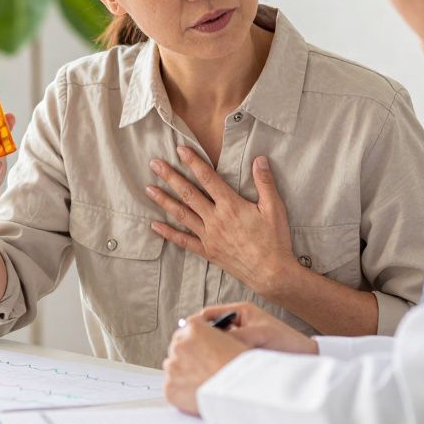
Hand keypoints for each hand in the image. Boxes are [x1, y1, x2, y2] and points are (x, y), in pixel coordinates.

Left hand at [146, 149, 294, 295]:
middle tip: (154, 164)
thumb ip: (265, 183)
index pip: (208, 178)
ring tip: (149, 189)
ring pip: (181, 214)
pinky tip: (155, 226)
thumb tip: (260, 159)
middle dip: (170, 177)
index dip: (193, 162)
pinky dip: (168, 233)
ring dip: (164, 201)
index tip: (180, 150)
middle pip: (188, 193)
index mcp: (231, 206)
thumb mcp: (275, 208)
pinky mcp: (208, 251)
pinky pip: (184, 241)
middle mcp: (215, 219)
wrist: (271, 273)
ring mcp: (209, 236)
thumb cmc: (275, 240)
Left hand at [163, 311, 249, 415]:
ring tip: (202, 382)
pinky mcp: (169, 387)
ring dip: (183, 373)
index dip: (195, 340)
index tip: (199, 347)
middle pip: (178, 347)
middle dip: (188, 356)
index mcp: (194, 328)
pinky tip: (197, 394)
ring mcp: (172, 366)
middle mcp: (179, 344)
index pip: (187, 328)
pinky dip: (182, 391)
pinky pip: (172, 387)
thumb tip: (208, 342)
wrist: (241, 392)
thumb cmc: (242, 368)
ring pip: (173, 367)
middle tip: (203, 368)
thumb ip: (214, 336)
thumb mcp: (233, 339)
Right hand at [193, 302, 319, 354]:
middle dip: (200, 340)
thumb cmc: (288, 342)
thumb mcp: (261, 335)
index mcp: (240, 312)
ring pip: (215, 344)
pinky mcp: (242, 353)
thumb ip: (238, 336)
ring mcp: (239, 338)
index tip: (186, 335)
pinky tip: (217, 370)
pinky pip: (223, 355)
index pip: (208, 314)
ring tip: (205, 362)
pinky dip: (218, 361)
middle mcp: (238, 324)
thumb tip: (215, 343)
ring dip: (210, 352)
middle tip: (192, 352)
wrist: (307, 359)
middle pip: (209, 330)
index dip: (195, 324)